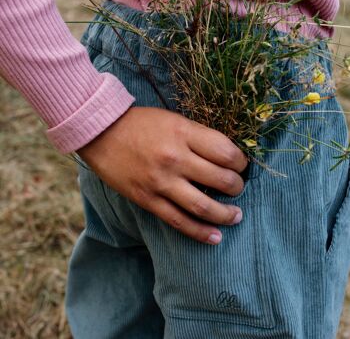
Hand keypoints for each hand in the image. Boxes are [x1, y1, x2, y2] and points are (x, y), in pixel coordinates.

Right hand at [77, 107, 247, 244]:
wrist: (101, 132)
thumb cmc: (140, 124)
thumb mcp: (173, 120)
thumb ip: (198, 137)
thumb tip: (224, 157)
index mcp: (184, 133)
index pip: (227, 153)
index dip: (241, 162)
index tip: (240, 166)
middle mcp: (175, 158)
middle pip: (221, 180)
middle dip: (237, 187)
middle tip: (238, 188)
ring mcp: (161, 182)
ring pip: (203, 206)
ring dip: (226, 214)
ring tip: (236, 216)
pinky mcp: (148, 200)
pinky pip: (179, 221)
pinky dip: (200, 232)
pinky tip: (215, 237)